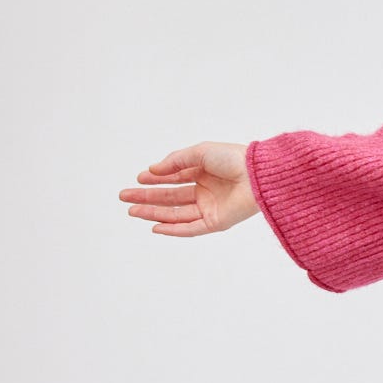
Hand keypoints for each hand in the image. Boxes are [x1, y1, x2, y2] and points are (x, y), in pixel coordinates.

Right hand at [119, 141, 257, 236]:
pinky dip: (173, 229)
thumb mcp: (200, 153)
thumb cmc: (234, 158)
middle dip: (147, 197)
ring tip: (132, 210)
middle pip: (171, 197)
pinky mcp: (217, 222)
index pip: (175, 178)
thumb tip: (153, 170)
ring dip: (154, 213)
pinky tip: (155, 226)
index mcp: (205, 172)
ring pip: (176, 213)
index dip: (155, 179)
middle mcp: (207, 191)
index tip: (138, 179)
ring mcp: (211, 208)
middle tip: (124, 197)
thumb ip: (175, 162)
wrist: (257, 174)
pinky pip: (190, 228)